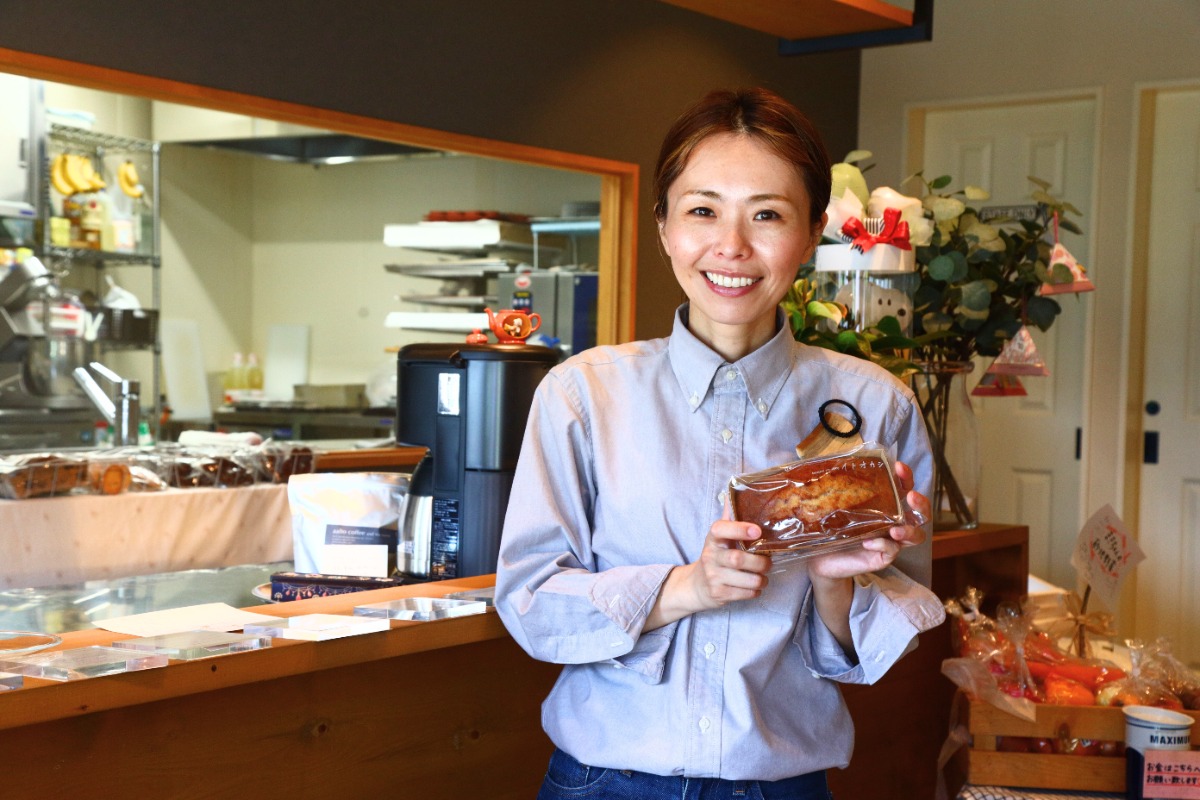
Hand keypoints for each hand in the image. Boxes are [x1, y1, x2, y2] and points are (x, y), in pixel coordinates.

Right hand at [646, 514, 772, 629]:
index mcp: (713, 538)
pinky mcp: (718, 593)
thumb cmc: (716, 556)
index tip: (757, 531)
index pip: (721, 529)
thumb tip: (735, 488)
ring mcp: (713, 576)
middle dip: (760, 562)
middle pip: (738, 559)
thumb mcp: (719, 536)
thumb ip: (730, 516)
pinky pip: (745, 594)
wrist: (697, 585)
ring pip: (746, 579)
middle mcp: (710, 556)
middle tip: (768, 563)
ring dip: (761, 579)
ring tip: (763, 576)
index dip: (739, 529)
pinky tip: (754, 586)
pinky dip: (755, 591)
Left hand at [807, 460, 929, 581]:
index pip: (905, 488)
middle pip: (922, 514)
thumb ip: (845, 488)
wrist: (822, 558)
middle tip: (911, 497)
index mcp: (888, 506)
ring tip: (894, 530)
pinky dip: (882, 545)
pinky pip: (892, 551)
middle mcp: (895, 522)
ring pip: (916, 536)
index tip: (898, 467)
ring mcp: (892, 541)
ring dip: (908, 531)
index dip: (906, 477)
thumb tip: (837, 460)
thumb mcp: (839, 505)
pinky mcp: (883, 557)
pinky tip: (867, 542)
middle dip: (922, 504)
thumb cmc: (834, 527)